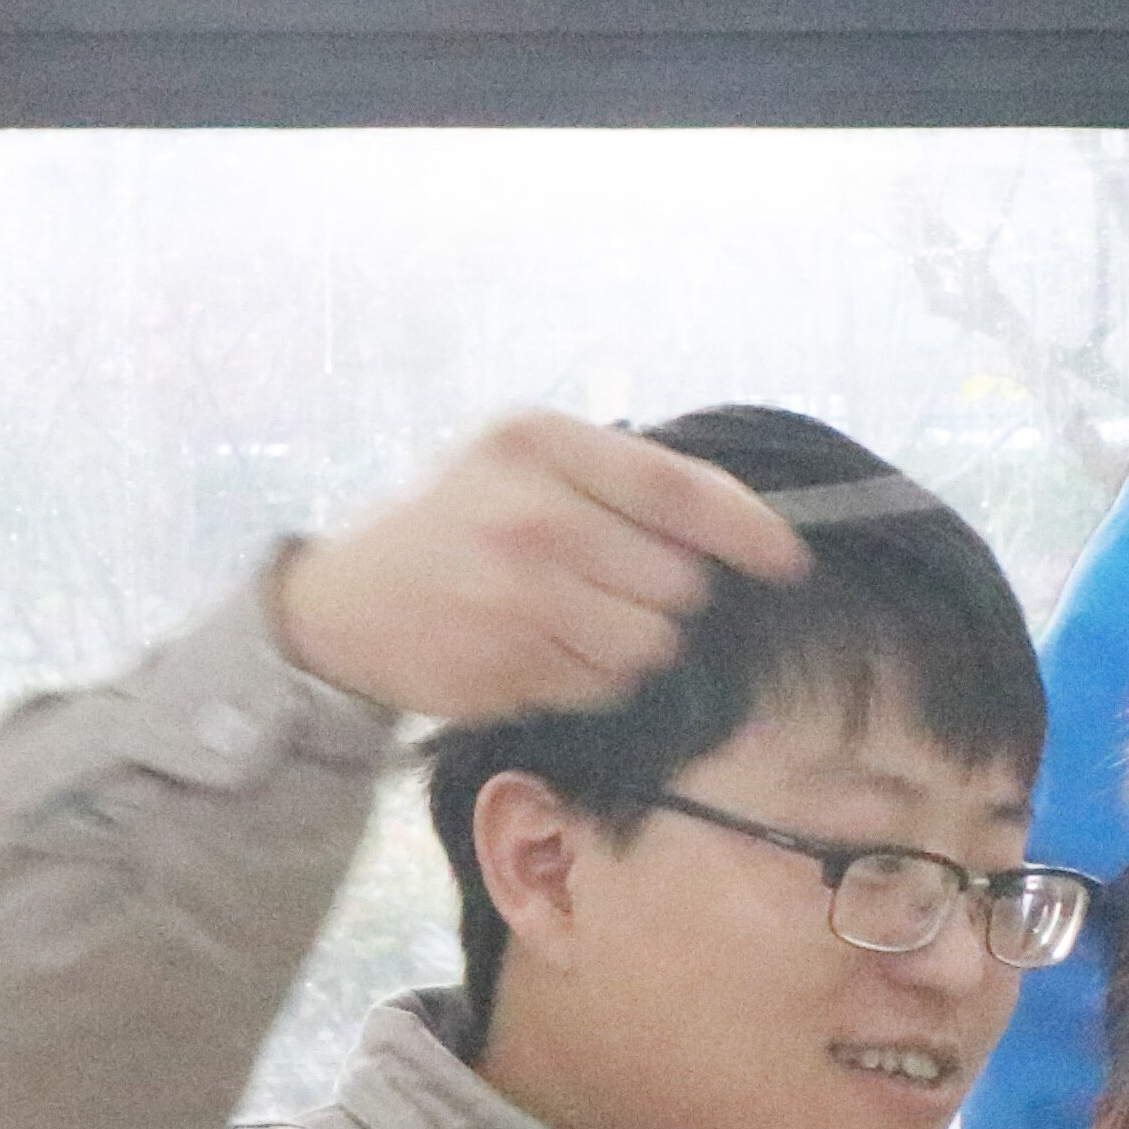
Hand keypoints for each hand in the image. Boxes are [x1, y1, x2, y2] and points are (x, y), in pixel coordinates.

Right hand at [269, 411, 807, 722]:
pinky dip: (585, 678)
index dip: (748, 530)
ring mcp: (517, 591)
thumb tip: (746, 531)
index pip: (680, 489)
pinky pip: (604, 685)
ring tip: (564, 619)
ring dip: (627, 643)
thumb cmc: (453, 526)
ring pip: (651, 643)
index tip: (787, 560)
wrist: (341, 602)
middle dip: (660, 592)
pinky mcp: (506, 659)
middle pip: (679, 580)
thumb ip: (622, 482)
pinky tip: (531, 649)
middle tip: (600, 583)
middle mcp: (532, 512)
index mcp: (539, 442)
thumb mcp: (522, 465)